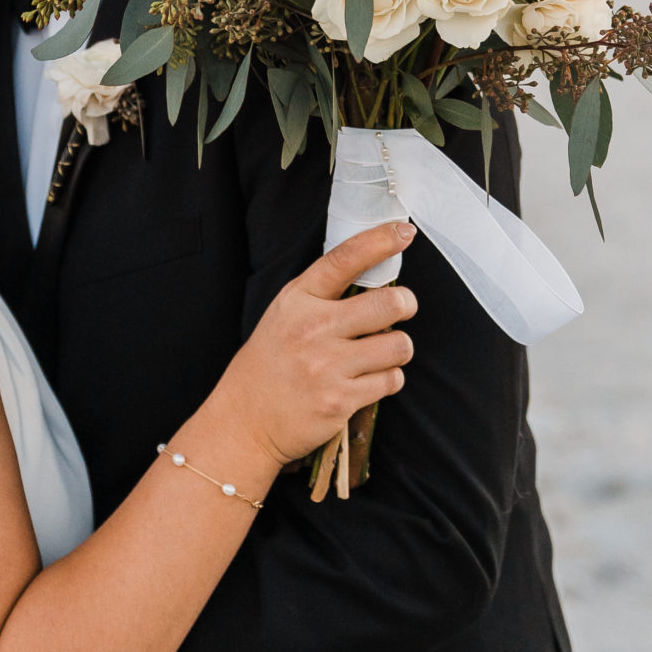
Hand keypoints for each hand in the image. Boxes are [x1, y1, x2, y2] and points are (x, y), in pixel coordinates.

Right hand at [217, 222, 417, 466]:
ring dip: (397, 349)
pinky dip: (388, 380)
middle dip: (406, 305)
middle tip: (401, 309)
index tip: (404, 231)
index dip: (379, 240)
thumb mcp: (284, 316)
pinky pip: (391, 381)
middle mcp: (313, 328)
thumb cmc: (269, 365)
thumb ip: (323, 297)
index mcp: (298, 300)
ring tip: (379, 354)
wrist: (245, 421)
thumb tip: (376, 280)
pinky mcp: (341, 400)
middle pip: (389, 303)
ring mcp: (327, 366)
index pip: (344, 260)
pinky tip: (367, 380)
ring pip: (399, 346)